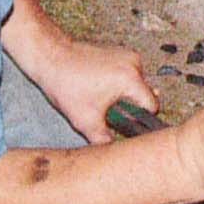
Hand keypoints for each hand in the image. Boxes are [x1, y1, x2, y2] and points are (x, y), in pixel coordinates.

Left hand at [0, 0, 150, 143]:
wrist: (51, 58)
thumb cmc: (66, 84)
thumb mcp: (85, 120)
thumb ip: (104, 140)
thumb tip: (115, 150)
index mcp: (130, 79)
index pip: (152, 106)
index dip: (139, 119)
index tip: (125, 123)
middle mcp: (134, 64)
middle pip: (144, 95)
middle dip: (129, 106)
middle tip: (106, 110)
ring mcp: (128, 55)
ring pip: (136, 86)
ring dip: (123, 95)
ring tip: (99, 97)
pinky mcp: (121, 52)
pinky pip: (128, 75)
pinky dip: (118, 84)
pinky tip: (99, 87)